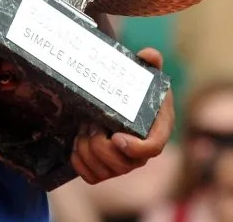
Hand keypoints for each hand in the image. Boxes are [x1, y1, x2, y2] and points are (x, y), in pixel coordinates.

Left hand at [70, 48, 174, 184]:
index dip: (136, 148)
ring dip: (88, 150)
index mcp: (156, 129)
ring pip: (105, 172)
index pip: (153, 148)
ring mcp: (124, 163)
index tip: (116, 137)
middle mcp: (142, 152)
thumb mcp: (142, 72)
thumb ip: (150, 61)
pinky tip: (76, 144)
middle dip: (101, 145)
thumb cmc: (133, 86)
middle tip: (90, 124)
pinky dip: (80, 163)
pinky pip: (92, 177)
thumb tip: (150, 55)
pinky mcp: (106, 169)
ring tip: (82, 129)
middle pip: (124, 164)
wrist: (113, 98)